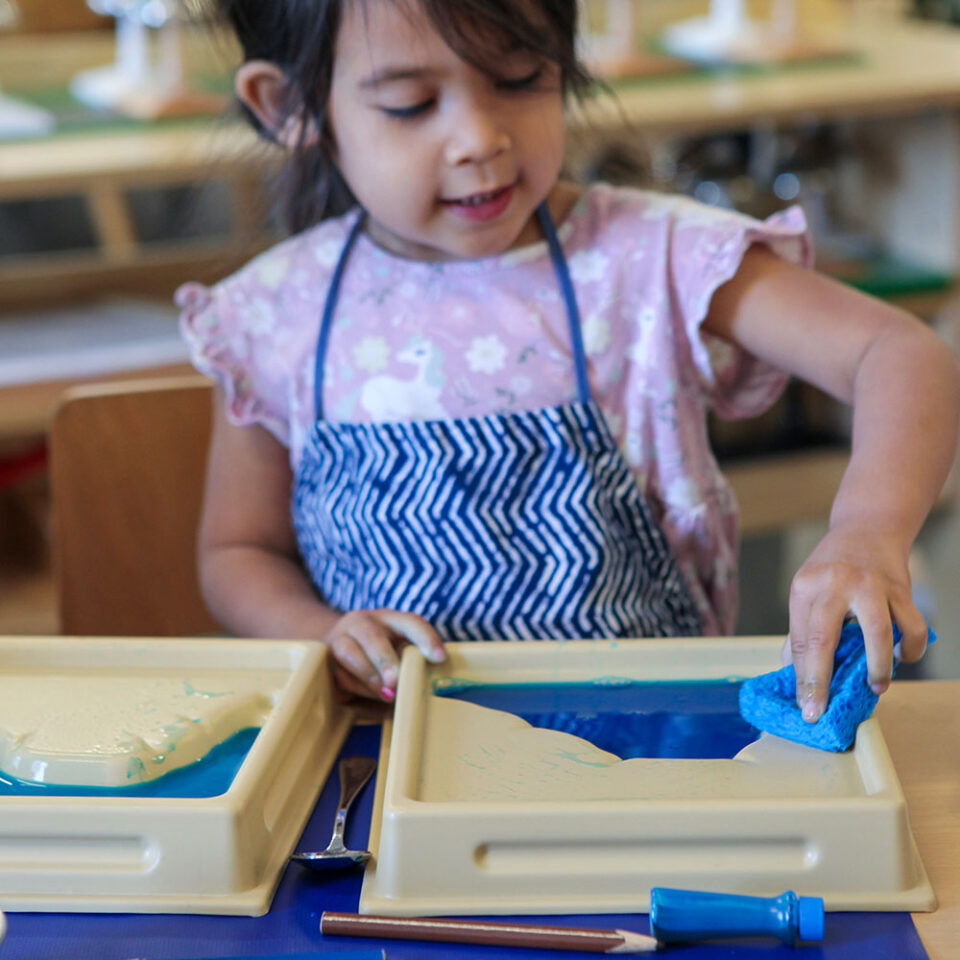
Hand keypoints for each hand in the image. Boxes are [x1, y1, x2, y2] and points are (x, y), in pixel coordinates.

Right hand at [323, 609, 445, 701]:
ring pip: (349, 653)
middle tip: (395, 682)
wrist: (332, 647)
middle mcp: (362, 622)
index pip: (411, 622)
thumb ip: (408, 659)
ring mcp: (339, 637)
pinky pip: (335, 672)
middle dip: (384, 660)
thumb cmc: (376, 653)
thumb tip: (424, 682)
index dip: (426, 638)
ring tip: (384, 695)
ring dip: (367, 677)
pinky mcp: (322, 657)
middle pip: (373, 636)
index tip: (440, 658)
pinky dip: (351, 688)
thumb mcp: (394, 649)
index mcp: (388, 619)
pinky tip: (361, 697)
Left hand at [786, 525, 928, 722]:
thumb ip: (801, 629)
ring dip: (876, 667)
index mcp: (804, 587)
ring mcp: (868, 585)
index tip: (804, 705)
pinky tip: (902, 658)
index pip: (799, 639)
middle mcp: (833, 584)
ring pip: (875, 633)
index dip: (801, 676)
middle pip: (822, 638)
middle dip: (820, 680)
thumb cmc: (833, 566)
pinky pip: (910, 626)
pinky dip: (909, 649)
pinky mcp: (899, 588)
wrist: (867, 528)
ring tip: (876, 687)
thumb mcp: (807, 589)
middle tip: (820, 710)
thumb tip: (794, 673)